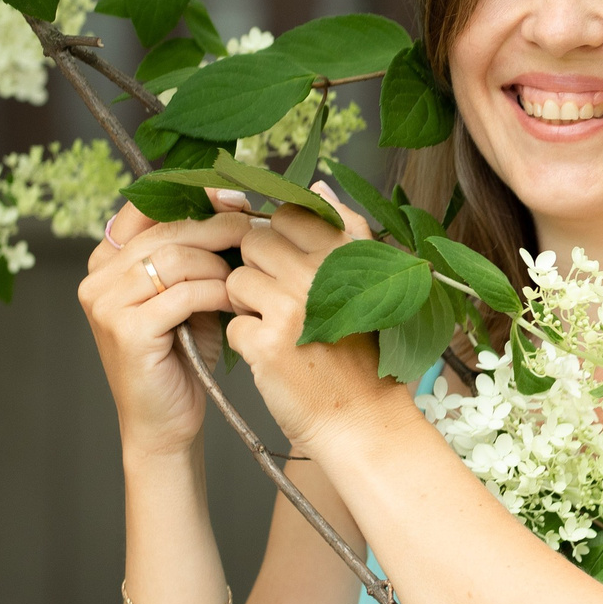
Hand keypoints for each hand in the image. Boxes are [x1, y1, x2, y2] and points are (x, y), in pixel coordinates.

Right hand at [79, 201, 240, 459]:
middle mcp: (97, 278)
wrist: (167, 422)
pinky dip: (216, 293)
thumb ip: (197, 250)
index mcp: (107, 261)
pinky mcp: (125, 330)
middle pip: (165, 230)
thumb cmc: (183, 354)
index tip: (232, 197)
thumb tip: (233, 202)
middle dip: (217, 226)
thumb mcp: (189, 291)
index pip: (143, 206)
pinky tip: (236, 301)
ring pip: (173, 258)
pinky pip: (182, 294)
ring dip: (219, 264)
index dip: (191, 194)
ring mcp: (105, 304)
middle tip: (256, 230)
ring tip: (244, 278)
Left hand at [220, 183, 404, 459]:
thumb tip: (317, 185)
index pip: (288, 213)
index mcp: (346, 252)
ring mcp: (292, 307)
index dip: (277, 237)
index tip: (286, 264)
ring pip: (236, 280)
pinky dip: (245, 340)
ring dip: (246, 303)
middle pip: (253, 242)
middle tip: (278, 299)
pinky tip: (271, 355)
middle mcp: (319, 273)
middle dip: (256, 268)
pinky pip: (233, 322)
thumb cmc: (362, 350)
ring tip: (276, 327)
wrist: (362, 418)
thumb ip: (345, 229)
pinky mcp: (267, 344)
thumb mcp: (370, 282)